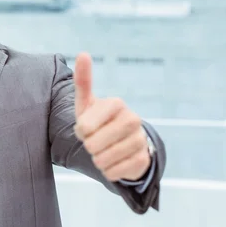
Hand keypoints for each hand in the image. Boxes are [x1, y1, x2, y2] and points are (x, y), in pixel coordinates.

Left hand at [73, 53, 149, 181]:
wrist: (121, 142)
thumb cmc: (98, 120)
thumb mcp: (86, 103)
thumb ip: (83, 80)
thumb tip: (83, 53)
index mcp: (116, 104)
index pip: (83, 128)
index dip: (80, 132)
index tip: (87, 127)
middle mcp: (132, 119)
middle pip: (92, 145)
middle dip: (88, 147)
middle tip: (96, 140)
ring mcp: (140, 139)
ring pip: (103, 161)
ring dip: (97, 160)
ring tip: (104, 150)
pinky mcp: (145, 159)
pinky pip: (114, 173)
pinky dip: (108, 171)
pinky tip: (115, 161)